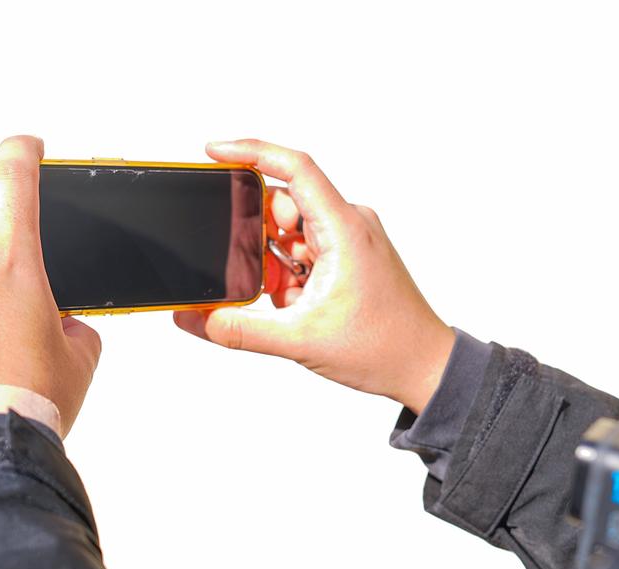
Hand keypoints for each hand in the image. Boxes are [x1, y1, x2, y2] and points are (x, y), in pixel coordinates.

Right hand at [174, 139, 453, 413]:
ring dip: (277, 263)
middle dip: (260, 238)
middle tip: (263, 279)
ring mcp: (353, 239)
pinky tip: (301, 303)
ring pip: (293, 231)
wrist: (424, 367)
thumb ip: (239, 330)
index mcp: (344, 229)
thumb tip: (195, 318)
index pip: (295, 168)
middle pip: (284, 204)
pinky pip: (307, 249)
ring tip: (291, 301)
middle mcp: (351, 224)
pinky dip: (292, 272)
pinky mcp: (353, 255)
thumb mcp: (300, 340)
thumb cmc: (384, 347)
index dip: (251, 151)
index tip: (213, 151)